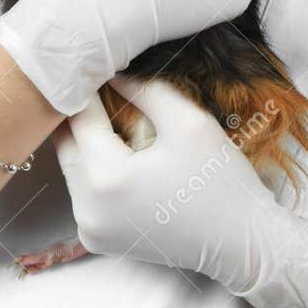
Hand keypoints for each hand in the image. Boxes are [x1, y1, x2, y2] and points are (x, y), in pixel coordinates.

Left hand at [51, 75, 307, 307]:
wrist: (242, 244)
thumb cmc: (221, 183)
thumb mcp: (188, 123)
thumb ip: (144, 90)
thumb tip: (112, 74)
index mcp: (105, 178)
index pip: (79, 118)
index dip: (85, 87)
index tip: (92, 63)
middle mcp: (86, 209)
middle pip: (66, 145)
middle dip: (79, 115)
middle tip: (95, 86)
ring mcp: (89, 228)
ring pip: (72, 169)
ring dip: (85, 143)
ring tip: (107, 116)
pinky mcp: (96, 240)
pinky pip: (83, 194)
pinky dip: (94, 171)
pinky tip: (118, 154)